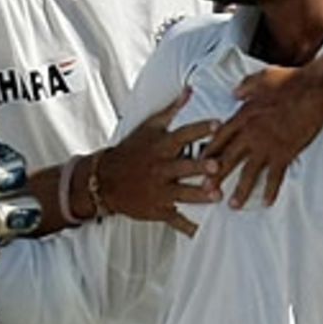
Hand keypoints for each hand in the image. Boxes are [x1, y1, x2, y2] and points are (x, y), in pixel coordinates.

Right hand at [99, 89, 220, 234]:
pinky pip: (175, 220)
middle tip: (216, 166)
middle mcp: (161, 168)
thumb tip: (190, 90)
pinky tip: (203, 232)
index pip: (183, 135)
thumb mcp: (149, 126)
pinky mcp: (159, 209)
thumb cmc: (132, 149)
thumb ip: (172, 110)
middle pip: (183, 167)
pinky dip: (188, 228)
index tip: (218, 124)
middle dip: (199, 168)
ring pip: (182, 194)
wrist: (104, 180)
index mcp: (161, 146)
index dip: (200, 129)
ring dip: (199, 196)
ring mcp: (159, 191)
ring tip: (216, 196)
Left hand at [203, 45, 322, 207]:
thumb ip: (246, 87)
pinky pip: (275, 176)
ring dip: (240, 191)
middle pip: (228, 159)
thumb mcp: (262, 78)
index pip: (220, 137)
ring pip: (248, 173)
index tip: (200, 163)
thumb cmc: (290, 81)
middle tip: (206, 192)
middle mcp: (251, 133)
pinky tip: (265, 203)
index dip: (210, 151)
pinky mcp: (284, 153)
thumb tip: (234, 92)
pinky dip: (270, 190)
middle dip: (215, 177)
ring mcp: (267, 145)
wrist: (314, 91)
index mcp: (243, 115)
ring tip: (232, 205)